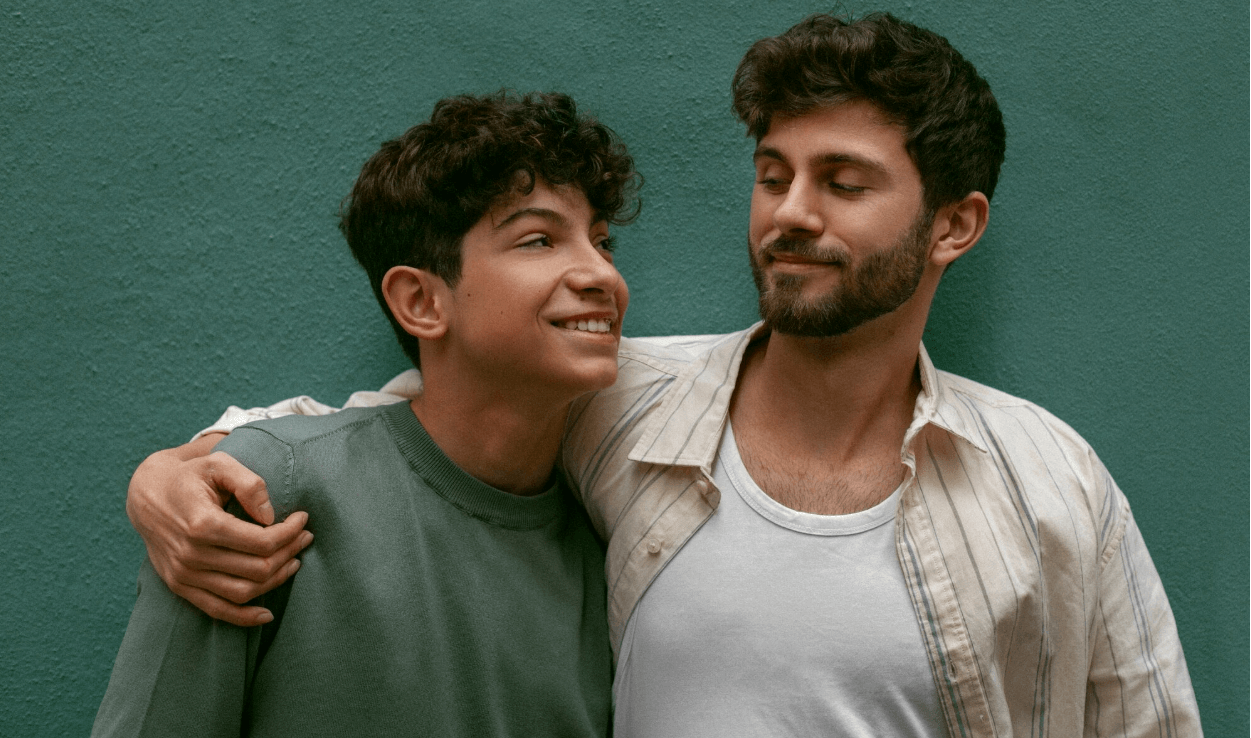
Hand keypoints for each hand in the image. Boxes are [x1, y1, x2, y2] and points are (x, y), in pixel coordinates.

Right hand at [126, 434, 313, 625]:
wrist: (147, 495)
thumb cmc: (190, 476)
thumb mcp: (219, 464)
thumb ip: (249, 484)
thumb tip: (270, 516)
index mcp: (203, 524)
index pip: (262, 542)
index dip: (290, 533)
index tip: (302, 519)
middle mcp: (191, 554)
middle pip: (257, 569)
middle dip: (289, 553)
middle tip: (304, 537)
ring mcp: (184, 574)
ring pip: (243, 592)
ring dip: (276, 580)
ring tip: (294, 561)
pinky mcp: (179, 586)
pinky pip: (216, 610)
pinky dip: (244, 617)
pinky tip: (267, 614)